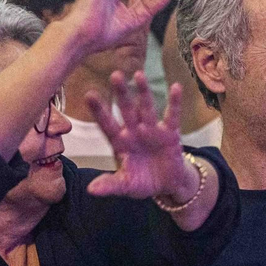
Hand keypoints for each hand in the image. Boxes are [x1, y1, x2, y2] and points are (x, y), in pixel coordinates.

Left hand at [86, 72, 193, 199]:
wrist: (167, 185)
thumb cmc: (142, 182)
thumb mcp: (125, 186)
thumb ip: (110, 185)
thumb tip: (91, 190)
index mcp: (120, 143)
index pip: (107, 124)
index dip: (99, 110)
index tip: (89, 94)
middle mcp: (134, 131)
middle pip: (126, 110)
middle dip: (121, 93)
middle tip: (115, 75)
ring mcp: (152, 130)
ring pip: (146, 108)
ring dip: (144, 92)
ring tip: (139, 74)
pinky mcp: (170, 133)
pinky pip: (172, 115)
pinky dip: (175, 102)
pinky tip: (176, 87)